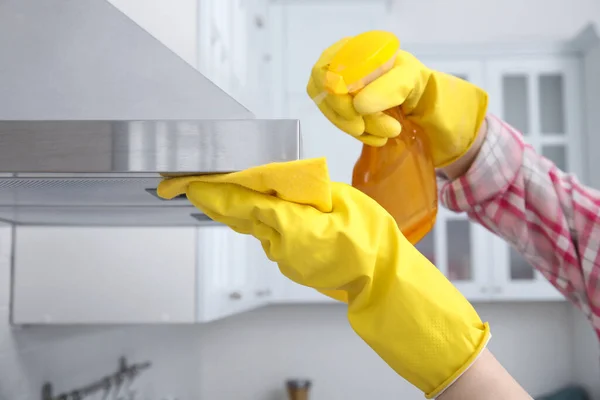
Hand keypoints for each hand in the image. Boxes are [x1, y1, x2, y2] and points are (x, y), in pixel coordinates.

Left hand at [157, 159, 490, 397]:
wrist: (381, 278)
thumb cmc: (370, 237)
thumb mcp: (341, 201)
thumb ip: (304, 193)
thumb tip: (278, 185)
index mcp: (291, 224)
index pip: (242, 203)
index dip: (211, 192)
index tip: (185, 183)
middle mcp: (279, 244)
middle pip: (238, 216)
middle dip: (212, 200)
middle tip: (184, 184)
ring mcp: (283, 258)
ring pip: (253, 227)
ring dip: (238, 209)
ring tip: (223, 188)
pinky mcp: (289, 264)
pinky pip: (268, 237)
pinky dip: (260, 221)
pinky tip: (263, 209)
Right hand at [307, 34, 488, 167]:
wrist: (435, 111)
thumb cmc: (423, 86)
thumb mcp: (411, 79)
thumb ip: (389, 87)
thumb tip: (359, 105)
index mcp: (356, 50)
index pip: (324, 71)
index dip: (334, 95)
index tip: (356, 112)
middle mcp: (345, 68)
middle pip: (323, 95)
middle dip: (345, 116)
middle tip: (373, 129)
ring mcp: (344, 91)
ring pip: (331, 113)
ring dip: (356, 128)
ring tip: (387, 134)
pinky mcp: (350, 113)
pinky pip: (342, 126)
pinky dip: (360, 136)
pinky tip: (379, 139)